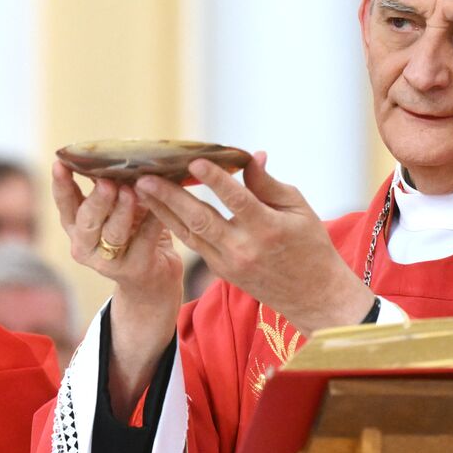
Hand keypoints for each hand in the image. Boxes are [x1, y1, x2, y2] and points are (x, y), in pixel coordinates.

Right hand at [52, 161, 182, 415]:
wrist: (152, 282)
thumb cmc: (132, 236)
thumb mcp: (116, 212)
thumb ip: (110, 190)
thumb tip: (114, 154)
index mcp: (76, 227)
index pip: (64, 203)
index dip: (61, 184)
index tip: (60, 163)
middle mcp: (84, 247)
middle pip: (86, 220)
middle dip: (97, 199)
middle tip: (107, 181)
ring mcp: (107, 262)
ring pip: (113, 233)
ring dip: (122, 211)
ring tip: (131, 192)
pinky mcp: (133, 270)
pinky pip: (143, 242)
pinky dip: (151, 224)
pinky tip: (158, 210)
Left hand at [135, 153, 373, 334]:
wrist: (311, 296)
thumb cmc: (310, 245)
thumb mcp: (299, 209)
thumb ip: (268, 184)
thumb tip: (250, 156)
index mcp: (268, 229)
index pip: (237, 200)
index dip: (216, 179)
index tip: (194, 160)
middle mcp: (244, 249)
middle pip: (201, 219)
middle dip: (169, 197)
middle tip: (144, 178)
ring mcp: (228, 263)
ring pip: (189, 234)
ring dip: (162, 210)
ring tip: (140, 190)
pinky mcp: (220, 270)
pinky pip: (193, 244)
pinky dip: (174, 224)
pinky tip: (158, 206)